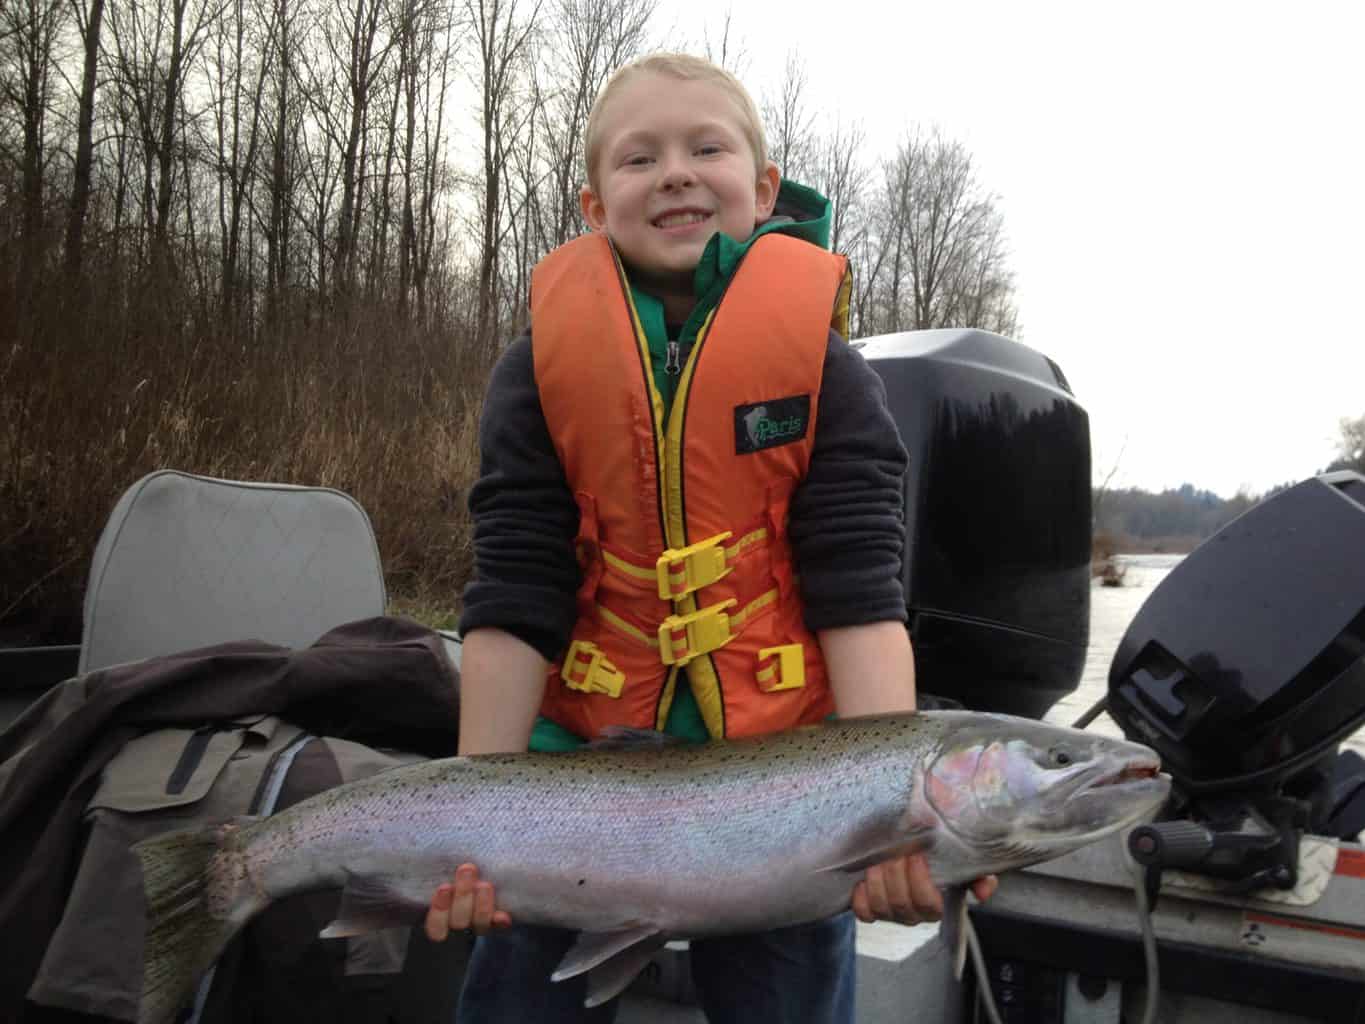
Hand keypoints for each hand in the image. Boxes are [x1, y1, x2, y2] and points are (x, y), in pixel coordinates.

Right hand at [423, 863, 511, 941]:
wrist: (476, 873)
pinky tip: (504, 915)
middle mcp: (458, 925)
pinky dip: (501, 922)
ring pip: (478, 924)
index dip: (439, 911)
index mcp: (438, 919)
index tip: (443, 888)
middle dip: (463, 897)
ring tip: (484, 884)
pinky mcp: (497, 921)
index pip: (434, 927)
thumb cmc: (445, 869)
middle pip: (458, 921)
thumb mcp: (431, 871)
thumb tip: (386, 843)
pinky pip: (499, 927)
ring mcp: (478, 925)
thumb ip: (421, 866)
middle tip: (467, 869)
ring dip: (481, 905)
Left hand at [851, 852, 998, 925]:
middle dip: (895, 874)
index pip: (927, 903)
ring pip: (881, 907)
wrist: (912, 848)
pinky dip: (861, 898)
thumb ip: (977, 876)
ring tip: (879, 861)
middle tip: (895, 852)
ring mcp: (891, 913)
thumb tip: (983, 892)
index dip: (919, 880)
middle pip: (901, 903)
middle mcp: (914, 914)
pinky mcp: (872, 909)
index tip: (917, 855)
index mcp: (936, 905)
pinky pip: (864, 913)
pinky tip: (863, 882)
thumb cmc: (938, 855)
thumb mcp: (962, 862)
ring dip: (877, 881)